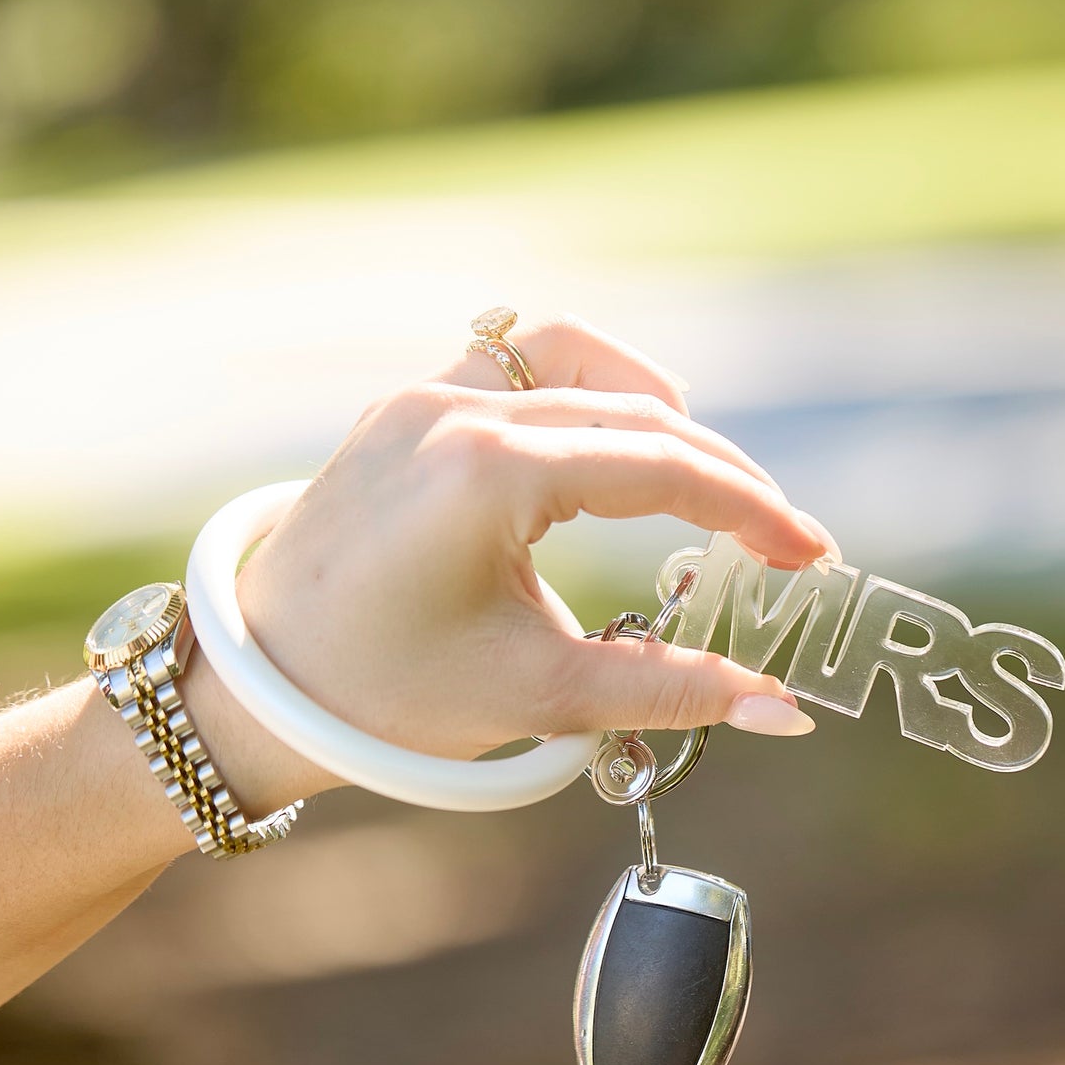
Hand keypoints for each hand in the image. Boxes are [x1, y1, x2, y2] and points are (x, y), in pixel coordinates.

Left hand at [185, 314, 840, 807]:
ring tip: (697, 477)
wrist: (256, 685)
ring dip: (653, 408)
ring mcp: (425, 394)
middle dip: (721, 474)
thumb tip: (785, 706)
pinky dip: (580, 391)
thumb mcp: (538, 691)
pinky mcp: (407, 405)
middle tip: (775, 539)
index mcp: (488, 470)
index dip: (753, 511)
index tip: (809, 555)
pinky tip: (604, 444)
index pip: (662, 465)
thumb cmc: (383, 696)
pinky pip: (514, 359)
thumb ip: (669, 689)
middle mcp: (456, 407)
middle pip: (634, 412)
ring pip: (577, 358)